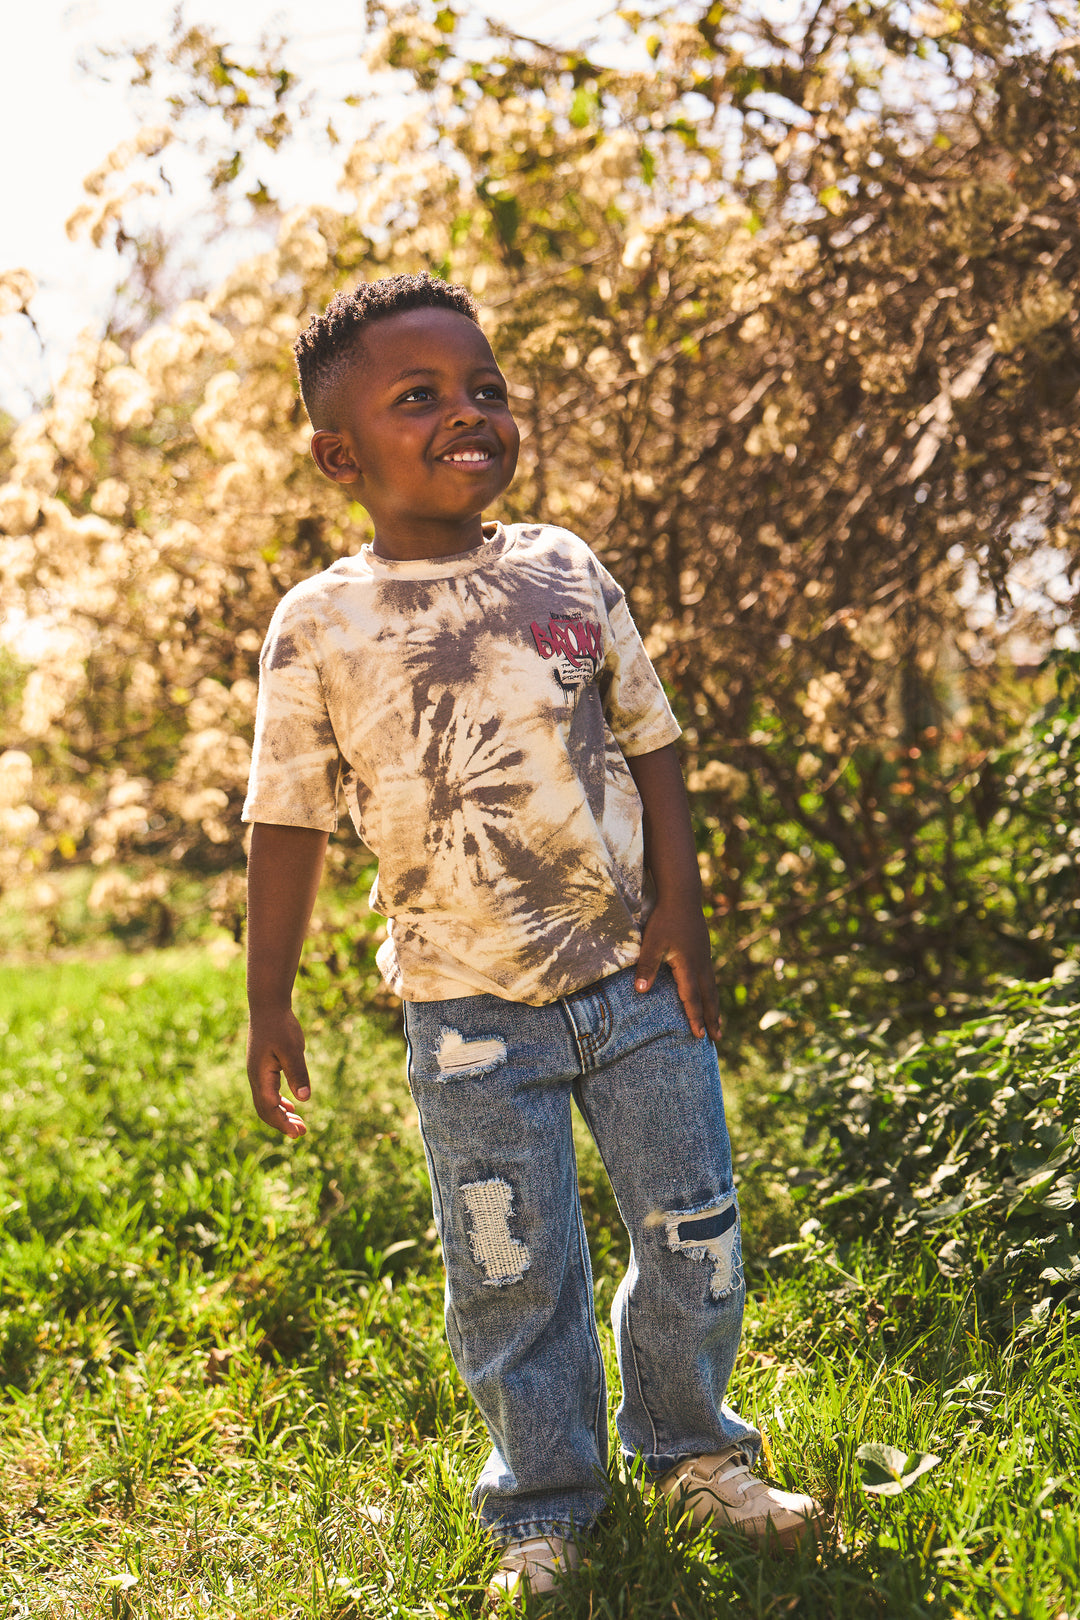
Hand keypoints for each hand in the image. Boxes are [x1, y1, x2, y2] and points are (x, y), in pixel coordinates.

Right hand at [246, 1006, 310, 1138]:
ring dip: (282, 1115)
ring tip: (300, 1125)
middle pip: (265, 1110)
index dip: (282, 1123)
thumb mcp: (292, 1049)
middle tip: (302, 1133)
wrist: (268, 1007)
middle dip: (282, 1123)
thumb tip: (304, 1099)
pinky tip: (291, 1106)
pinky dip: (280, 1103)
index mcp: (260, 1076)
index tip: (297, 1133)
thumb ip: (297, 1073)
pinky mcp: (263, 1068)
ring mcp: (258, 1073)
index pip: (269, 1108)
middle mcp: (256, 1078)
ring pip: (267, 1103)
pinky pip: (269, 1093)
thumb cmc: (280, 1026)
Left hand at [634, 900, 720, 1041]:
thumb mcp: (652, 943)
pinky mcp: (703, 951)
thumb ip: (647, 967)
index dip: (695, 1017)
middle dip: (712, 1018)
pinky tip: (708, 994)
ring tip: (717, 1023)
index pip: (692, 997)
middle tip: (716, 1038)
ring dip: (714, 1007)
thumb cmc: (665, 919)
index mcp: (688, 965)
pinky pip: (710, 978)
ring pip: (712, 988)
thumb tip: (641, 992)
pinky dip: (711, 992)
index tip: (699, 1036)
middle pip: (708, 997)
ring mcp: (705, 957)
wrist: (682, 896)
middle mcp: (700, 964)